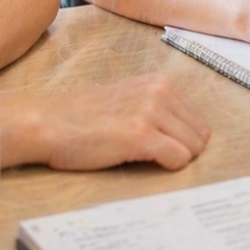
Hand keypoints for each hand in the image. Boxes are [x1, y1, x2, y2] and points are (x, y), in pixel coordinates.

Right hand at [0, 74, 209, 171]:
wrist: (50, 122)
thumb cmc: (83, 116)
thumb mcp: (128, 97)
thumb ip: (156, 105)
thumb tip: (186, 130)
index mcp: (160, 83)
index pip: (197, 118)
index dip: (185, 138)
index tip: (165, 147)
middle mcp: (160, 92)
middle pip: (199, 134)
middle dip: (184, 150)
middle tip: (157, 157)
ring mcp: (151, 112)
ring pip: (192, 147)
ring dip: (175, 159)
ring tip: (147, 158)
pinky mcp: (141, 135)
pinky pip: (178, 158)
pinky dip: (168, 166)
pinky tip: (146, 163)